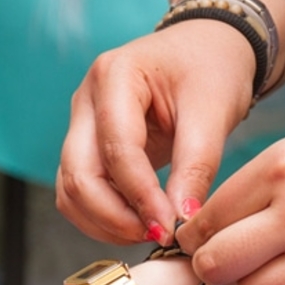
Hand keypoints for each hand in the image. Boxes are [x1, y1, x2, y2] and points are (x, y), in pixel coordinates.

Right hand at [57, 19, 255, 245]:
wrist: (206, 50)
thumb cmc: (211, 68)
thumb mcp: (214, 111)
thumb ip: (196, 165)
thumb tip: (180, 220)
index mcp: (115, 76)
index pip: (117, 149)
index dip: (141, 196)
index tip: (170, 227)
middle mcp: (86, 99)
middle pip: (79, 174)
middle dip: (115, 216)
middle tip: (158, 235)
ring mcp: (81, 124)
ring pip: (71, 190)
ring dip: (105, 222)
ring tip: (151, 231)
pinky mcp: (88, 147)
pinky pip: (79, 192)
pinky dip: (103, 217)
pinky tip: (139, 223)